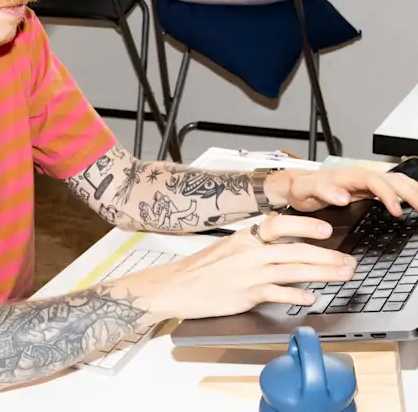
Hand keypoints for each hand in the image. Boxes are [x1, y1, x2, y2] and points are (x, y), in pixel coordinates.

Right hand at [143, 214, 356, 320]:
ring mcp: (249, 274)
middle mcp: (249, 253)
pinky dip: (297, 296)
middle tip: (347, 260)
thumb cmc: (198, 269)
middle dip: (326, 255)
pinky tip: (311, 298)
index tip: (326, 229)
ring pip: (293, 270)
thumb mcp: (226, 248)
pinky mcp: (247, 294)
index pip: (280, 224)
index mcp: (244, 238)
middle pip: (295, 250)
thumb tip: (278, 245)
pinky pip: (278, 293)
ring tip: (341, 276)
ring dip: (322, 273)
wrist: (175, 286)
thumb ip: (252, 245)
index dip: (305, 225)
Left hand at [265, 167, 417, 216]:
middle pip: (393, 179)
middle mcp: (359, 176)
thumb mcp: (304, 190)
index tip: (396, 211)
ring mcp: (366, 182)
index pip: (375, 181)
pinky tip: (415, 204)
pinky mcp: (368, 189)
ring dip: (414, 192)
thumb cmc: (301, 188)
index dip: (388, 195)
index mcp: (347, 175)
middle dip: (411, 192)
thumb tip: (343, 197)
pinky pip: (393, 188)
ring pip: (397, 182)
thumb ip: (322, 191)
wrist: (296, 186)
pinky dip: (408, 194)